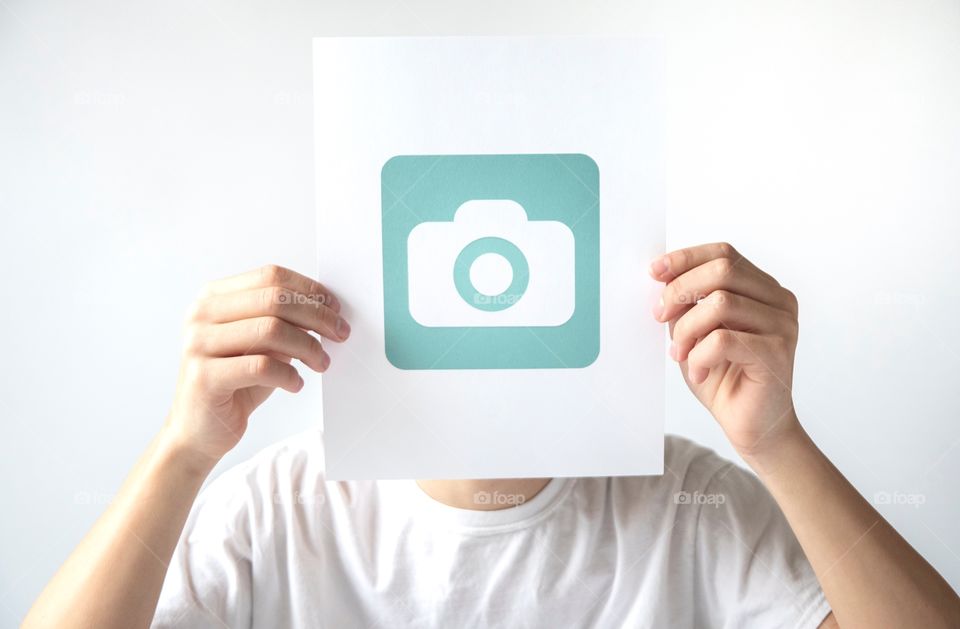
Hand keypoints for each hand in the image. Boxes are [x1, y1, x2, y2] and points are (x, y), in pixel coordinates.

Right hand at [164, 264, 349, 464]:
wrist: (200, 429)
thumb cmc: (236, 382)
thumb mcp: (262, 345)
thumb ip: (285, 321)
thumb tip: (327, 309)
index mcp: (213, 297)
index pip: (270, 277)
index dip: (309, 290)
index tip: (335, 308)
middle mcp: (201, 315)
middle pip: (274, 299)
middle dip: (316, 316)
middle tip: (340, 333)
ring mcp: (198, 344)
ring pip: (271, 330)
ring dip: (308, 347)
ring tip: (321, 363)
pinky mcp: (203, 377)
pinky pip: (261, 367)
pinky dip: (288, 375)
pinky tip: (296, 384)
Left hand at [650, 243, 800, 459]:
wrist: (751, 426)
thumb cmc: (724, 378)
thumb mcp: (696, 332)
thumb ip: (687, 303)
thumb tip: (662, 276)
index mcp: (763, 289)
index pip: (724, 254)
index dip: (685, 258)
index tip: (654, 271)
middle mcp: (779, 301)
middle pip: (723, 270)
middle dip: (680, 291)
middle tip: (659, 316)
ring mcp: (783, 325)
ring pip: (721, 303)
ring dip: (688, 329)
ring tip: (680, 353)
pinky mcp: (776, 352)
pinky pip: (723, 339)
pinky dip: (699, 356)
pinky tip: (699, 371)